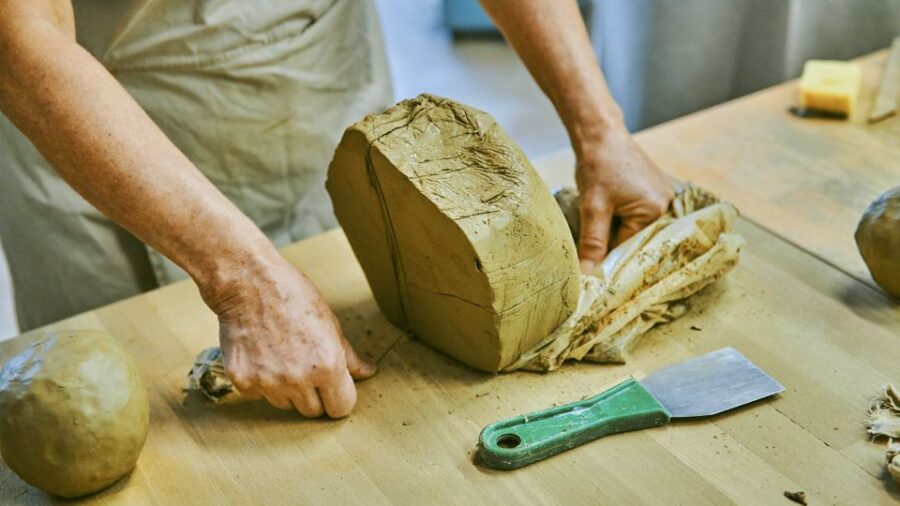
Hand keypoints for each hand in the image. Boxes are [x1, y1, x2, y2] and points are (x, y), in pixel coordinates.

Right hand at [206, 257, 375, 417]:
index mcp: (328, 365)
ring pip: (285, 405)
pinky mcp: (243, 382)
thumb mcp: (330, 322)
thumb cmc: (293, 296)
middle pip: (313, 411)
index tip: (333, 386)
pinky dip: (261, 382)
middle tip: (305, 366)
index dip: (339, 397)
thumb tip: (367, 373)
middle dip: (314, 394)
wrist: (248, 283)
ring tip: (282, 356)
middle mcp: (299, 380)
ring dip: (287, 389)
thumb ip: (349, 355)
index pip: (341, 408)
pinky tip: (261, 355)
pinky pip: (259, 396)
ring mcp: (268, 383)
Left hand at [575, 129, 673, 272]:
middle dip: (613, 243)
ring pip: (634, 227)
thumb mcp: (593, 207)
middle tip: (590, 251)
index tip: (590, 266)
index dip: (608, 256)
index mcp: (655, 210)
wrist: (599, 132)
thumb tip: (586, 275)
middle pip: (635, 238)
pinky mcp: (652, 190)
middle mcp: (665, 205)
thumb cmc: (598, 165)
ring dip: (615, 229)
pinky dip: (620, 218)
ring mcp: (660, 197)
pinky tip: (608, 213)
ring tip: (599, 224)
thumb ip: (592, 242)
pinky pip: (636, 214)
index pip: (629, 246)